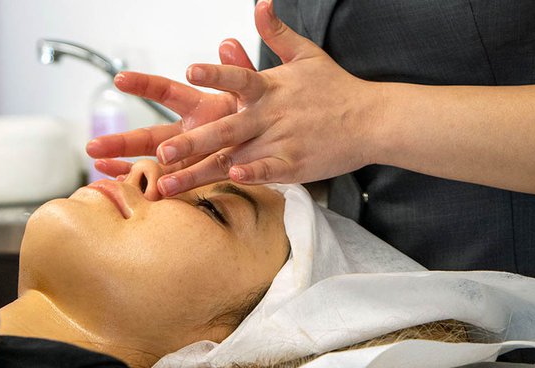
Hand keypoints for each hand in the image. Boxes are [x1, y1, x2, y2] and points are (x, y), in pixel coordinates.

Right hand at [85, 40, 256, 182]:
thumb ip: (241, 70)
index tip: (121, 79)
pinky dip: (144, 186)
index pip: (166, 92)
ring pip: (150, 161)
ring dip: (124, 164)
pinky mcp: (196, 178)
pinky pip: (166, 184)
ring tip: (97, 165)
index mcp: (200, 106)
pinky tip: (118, 184)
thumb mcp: (256, 91)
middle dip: (121, 141)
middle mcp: (188, 132)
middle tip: (93, 145)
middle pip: (149, 135)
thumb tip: (229, 44)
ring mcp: (189, 157)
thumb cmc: (265, 114)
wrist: (281, 141)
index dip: (144, 86)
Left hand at [149, 0, 386, 195]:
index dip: (215, 73)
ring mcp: (282, 142)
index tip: (189, 69)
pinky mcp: (295, 165)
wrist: (372, 119)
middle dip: (193, 141)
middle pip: (226, 128)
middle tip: (162, 150)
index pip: (238, 78)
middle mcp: (270, 115)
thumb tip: (260, 4)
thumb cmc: (335, 88)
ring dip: (202, 171)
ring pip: (235, 158)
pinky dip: (251, 176)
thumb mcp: (306, 54)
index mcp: (269, 88)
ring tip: (171, 182)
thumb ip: (277, 33)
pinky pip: (268, 172)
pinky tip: (231, 180)